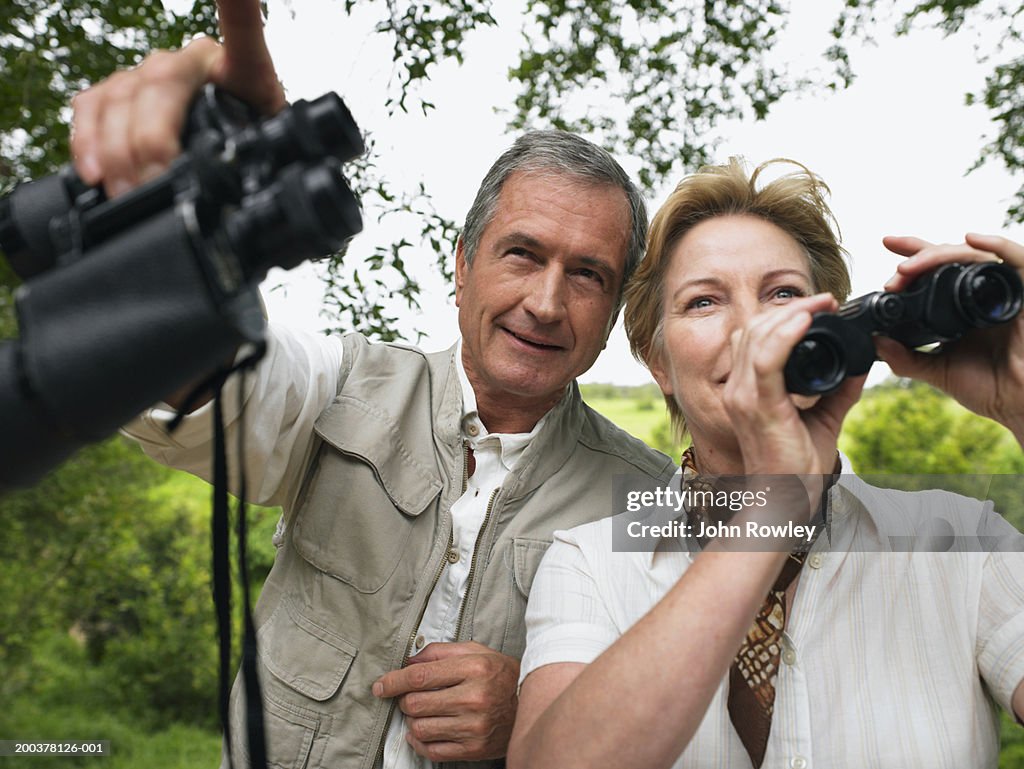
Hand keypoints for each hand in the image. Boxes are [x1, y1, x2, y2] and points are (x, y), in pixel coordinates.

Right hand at [70, 0, 285, 197]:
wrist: (233, 158)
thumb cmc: (253, 152)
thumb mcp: (272, 158)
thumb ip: (269, 160)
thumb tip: (265, 197)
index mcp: (243, 68)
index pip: (243, 26)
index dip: (236, 2)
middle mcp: (194, 60)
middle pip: (158, 82)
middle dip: (149, 140)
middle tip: (153, 181)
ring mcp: (153, 73)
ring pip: (120, 96)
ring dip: (116, 151)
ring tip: (126, 190)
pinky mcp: (123, 93)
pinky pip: (93, 106)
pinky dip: (87, 141)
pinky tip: (94, 171)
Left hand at [372, 641, 519, 761]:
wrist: (530, 706)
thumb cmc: (500, 675)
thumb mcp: (476, 651)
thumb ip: (440, 651)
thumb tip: (408, 661)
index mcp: (473, 669)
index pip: (420, 676)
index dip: (393, 681)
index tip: (381, 685)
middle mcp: (474, 698)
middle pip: (415, 704)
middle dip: (404, 700)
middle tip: (409, 697)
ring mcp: (474, 726)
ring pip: (420, 728)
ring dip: (412, 721)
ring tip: (421, 713)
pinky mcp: (473, 748)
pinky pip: (432, 750)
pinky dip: (420, 742)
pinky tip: (424, 732)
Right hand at [723, 293, 866, 476]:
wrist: (784, 501)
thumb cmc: (796, 467)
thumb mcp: (823, 419)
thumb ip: (839, 390)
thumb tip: (863, 361)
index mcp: (748, 389)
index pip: (754, 337)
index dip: (782, 315)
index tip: (818, 305)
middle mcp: (738, 389)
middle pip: (753, 329)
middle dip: (788, 307)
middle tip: (824, 300)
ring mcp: (743, 397)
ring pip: (757, 337)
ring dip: (789, 314)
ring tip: (819, 305)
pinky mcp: (758, 406)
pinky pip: (766, 360)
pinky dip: (786, 335)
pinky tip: (806, 321)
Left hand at [878, 234, 1023, 442]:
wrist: (1018, 405)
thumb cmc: (989, 388)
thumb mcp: (938, 371)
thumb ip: (907, 359)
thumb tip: (876, 342)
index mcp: (960, 305)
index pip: (936, 268)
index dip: (913, 253)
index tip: (886, 243)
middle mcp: (982, 293)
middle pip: (951, 256)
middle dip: (918, 257)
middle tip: (895, 274)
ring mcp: (1004, 291)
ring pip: (973, 254)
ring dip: (940, 254)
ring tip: (911, 265)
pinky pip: (1017, 260)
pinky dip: (996, 244)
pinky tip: (971, 239)